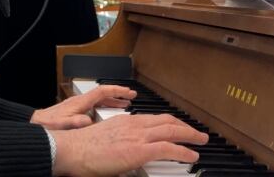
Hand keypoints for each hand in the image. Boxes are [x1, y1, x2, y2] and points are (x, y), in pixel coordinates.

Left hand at [30, 85, 135, 129]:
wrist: (37, 124)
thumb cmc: (48, 124)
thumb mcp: (64, 124)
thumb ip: (77, 122)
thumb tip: (90, 121)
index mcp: (80, 102)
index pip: (102, 91)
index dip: (117, 90)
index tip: (129, 92)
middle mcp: (80, 102)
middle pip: (103, 95)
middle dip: (118, 95)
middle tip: (131, 97)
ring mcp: (78, 106)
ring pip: (99, 101)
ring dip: (112, 102)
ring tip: (124, 106)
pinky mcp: (76, 111)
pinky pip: (94, 107)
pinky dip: (104, 108)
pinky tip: (108, 116)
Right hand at [51, 114, 208, 176]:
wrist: (72, 150)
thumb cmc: (82, 148)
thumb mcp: (105, 139)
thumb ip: (119, 142)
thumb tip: (125, 152)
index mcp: (124, 121)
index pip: (153, 119)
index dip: (169, 123)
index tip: (177, 127)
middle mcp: (133, 124)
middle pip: (166, 121)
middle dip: (184, 126)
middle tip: (196, 133)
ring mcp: (137, 136)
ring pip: (171, 131)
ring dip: (190, 135)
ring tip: (200, 141)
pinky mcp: (139, 150)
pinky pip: (168, 148)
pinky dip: (183, 151)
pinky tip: (191, 155)